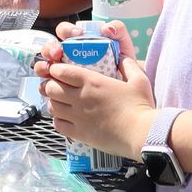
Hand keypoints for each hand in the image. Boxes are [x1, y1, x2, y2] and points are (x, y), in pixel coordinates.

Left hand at [37, 20, 155, 158]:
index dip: (55, 70)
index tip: (58, 71)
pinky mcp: (79, 133)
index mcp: (92, 81)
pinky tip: (65, 119)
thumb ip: (129, 66)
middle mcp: (80, 97)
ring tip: (60, 102)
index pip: (61, 71)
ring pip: (52, 106)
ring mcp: (77, 116)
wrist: (141, 134)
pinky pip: (58, 125)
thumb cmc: (141, 106)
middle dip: (50, 85)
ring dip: (53, 102)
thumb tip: (124, 57)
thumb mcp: (138, 80)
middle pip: (51, 88)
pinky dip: (58, 120)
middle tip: (57, 86)